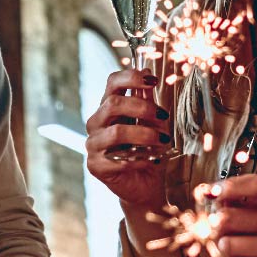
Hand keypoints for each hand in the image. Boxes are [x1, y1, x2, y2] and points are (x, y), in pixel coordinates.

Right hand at [85, 69, 171, 207]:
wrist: (144, 184)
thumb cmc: (148, 151)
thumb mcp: (153, 123)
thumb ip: (147, 101)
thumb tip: (147, 72)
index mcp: (108, 107)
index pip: (112, 82)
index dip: (131, 77)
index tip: (153, 80)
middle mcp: (96, 122)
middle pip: (113, 104)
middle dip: (142, 107)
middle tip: (163, 116)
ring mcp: (93, 144)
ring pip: (116, 132)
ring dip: (144, 135)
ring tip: (162, 140)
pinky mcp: (95, 165)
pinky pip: (118, 158)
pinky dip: (139, 158)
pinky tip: (150, 160)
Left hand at [212, 174, 256, 256]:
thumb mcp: (256, 218)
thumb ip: (233, 205)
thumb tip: (208, 194)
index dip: (230, 186)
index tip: (212, 193)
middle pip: (227, 217)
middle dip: (216, 231)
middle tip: (224, 236)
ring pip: (226, 245)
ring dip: (223, 253)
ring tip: (237, 254)